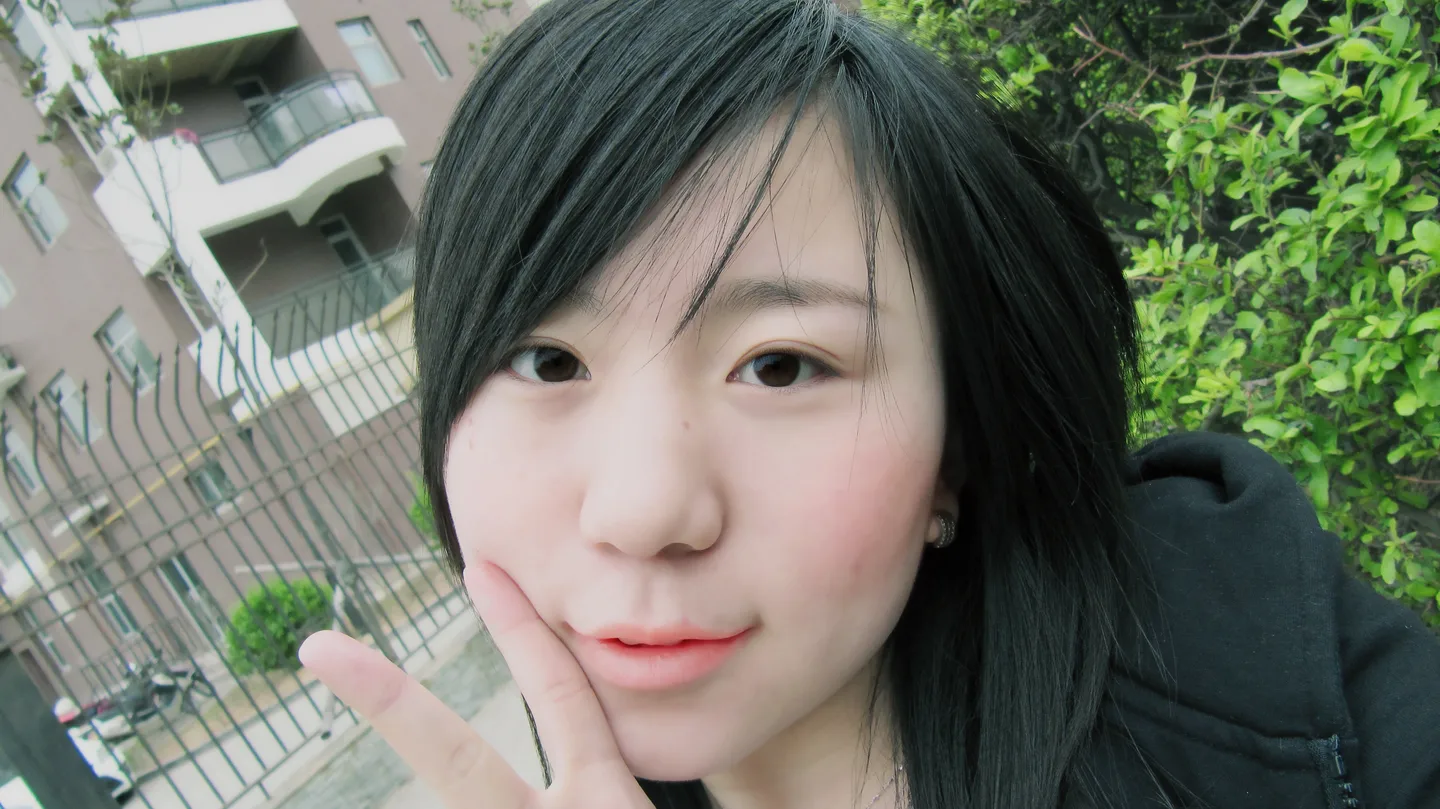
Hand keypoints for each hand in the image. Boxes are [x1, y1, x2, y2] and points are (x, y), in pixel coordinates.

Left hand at [299, 562, 654, 808]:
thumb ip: (597, 795)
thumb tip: (568, 789)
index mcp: (606, 805)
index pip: (561, 702)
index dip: (520, 633)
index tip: (480, 573)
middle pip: (460, 759)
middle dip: (389, 702)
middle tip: (318, 650)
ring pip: (460, 800)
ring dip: (449, 786)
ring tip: (408, 770)